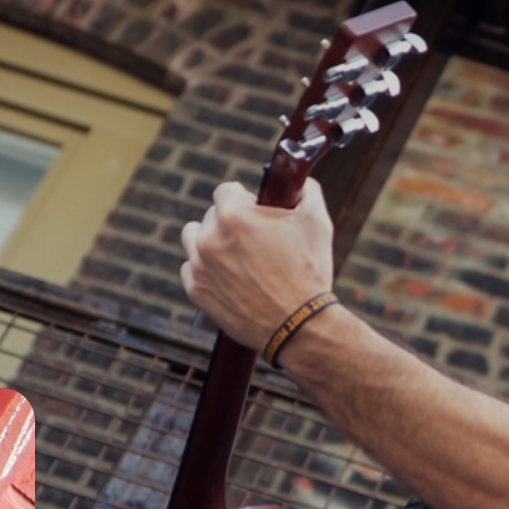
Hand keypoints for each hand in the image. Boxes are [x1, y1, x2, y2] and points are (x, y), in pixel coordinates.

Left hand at [180, 178, 335, 348]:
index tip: (255, 211)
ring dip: (210, 241)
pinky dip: (206, 270)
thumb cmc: (309, 273)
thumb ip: (306, 190)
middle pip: (211, 215)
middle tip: (254, 240)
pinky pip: (191, 269)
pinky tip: (228, 277)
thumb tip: (300, 182)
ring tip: (235, 255)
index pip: (226, 190)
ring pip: (193, 239)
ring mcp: (199, 266)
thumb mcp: (317, 222)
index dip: (245, 199)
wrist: (299, 326)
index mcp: (233, 215)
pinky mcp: (196, 291)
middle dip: (231, 222)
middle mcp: (209, 238)